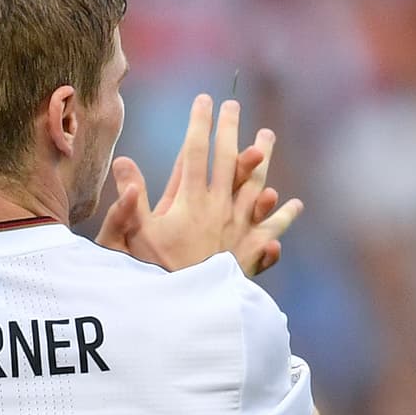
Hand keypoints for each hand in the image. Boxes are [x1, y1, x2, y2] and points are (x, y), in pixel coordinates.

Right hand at [95, 95, 301, 274]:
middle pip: (228, 161)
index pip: (196, 153)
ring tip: (266, 138)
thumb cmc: (152, 275)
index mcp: (189, 202)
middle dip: (230, 130)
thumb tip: (123, 163)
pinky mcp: (249, 253)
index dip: (200, 124)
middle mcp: (219, 209)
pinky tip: (293, 204)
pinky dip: (283, 216)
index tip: (204, 100)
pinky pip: (271, 230)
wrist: (186, 314)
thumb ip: (127, 201)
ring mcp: (238, 229)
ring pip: (255, 186)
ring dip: (261, 161)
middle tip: (233, 105)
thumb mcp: (129, 238)